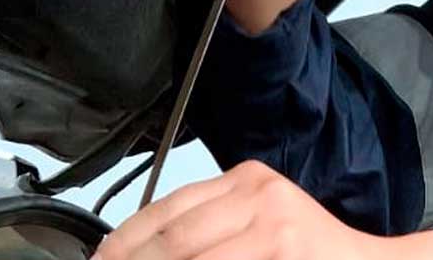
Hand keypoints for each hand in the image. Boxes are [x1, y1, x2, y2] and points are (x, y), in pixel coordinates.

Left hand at [93, 161, 378, 259]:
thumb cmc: (310, 254)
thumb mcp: (258, 223)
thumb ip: (206, 229)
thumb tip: (135, 252)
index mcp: (249, 180)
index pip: (166, 208)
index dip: (122, 242)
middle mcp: (259, 195)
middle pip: (171, 238)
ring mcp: (272, 228)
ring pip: (188, 256)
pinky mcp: (281, 252)